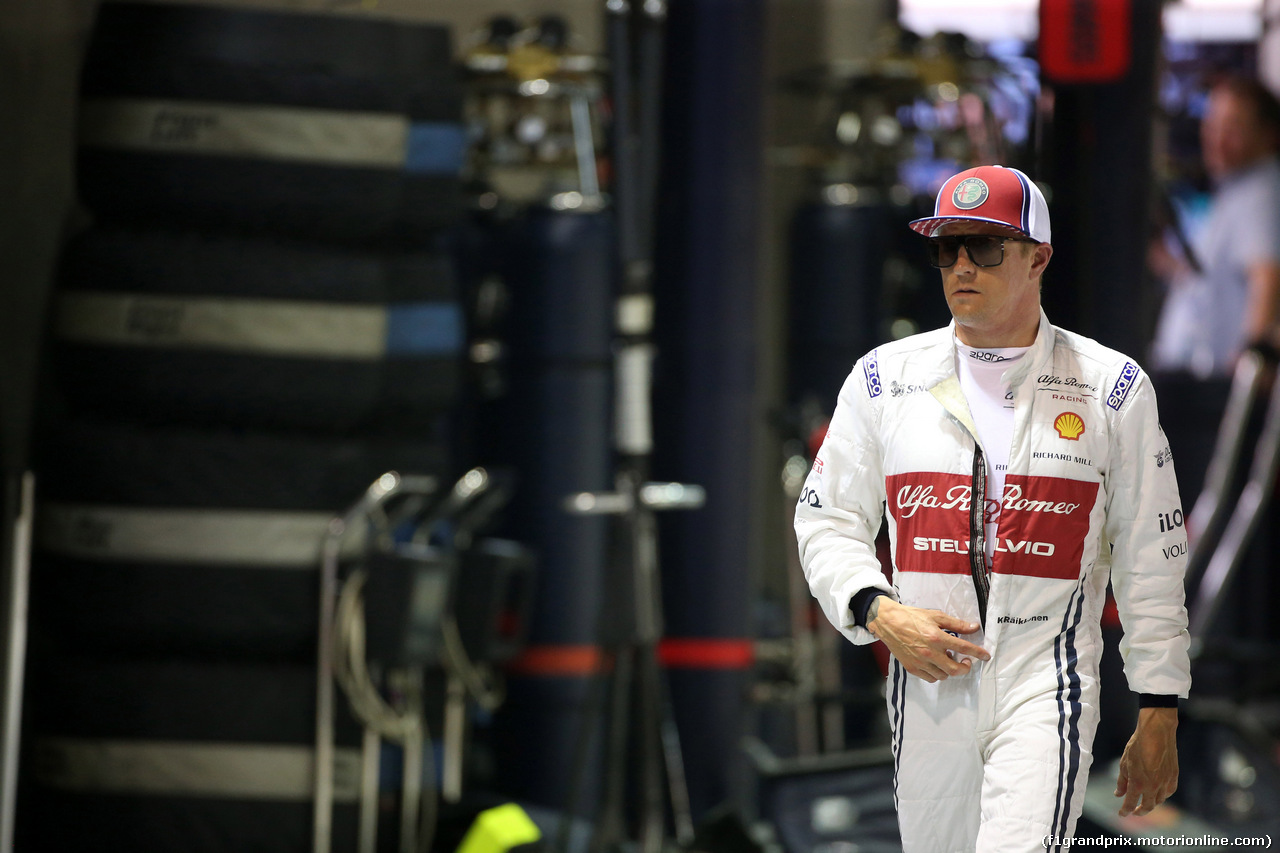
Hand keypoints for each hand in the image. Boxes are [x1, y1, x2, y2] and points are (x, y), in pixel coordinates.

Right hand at [866, 598, 988, 682]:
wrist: (888, 622)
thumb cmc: (911, 617)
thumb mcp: (936, 616)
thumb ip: (956, 624)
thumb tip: (974, 627)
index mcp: (936, 637)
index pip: (963, 648)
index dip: (978, 653)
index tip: (985, 656)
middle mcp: (929, 652)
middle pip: (955, 669)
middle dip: (965, 667)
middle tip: (966, 661)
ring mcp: (920, 662)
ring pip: (943, 675)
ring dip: (949, 669)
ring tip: (946, 658)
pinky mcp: (912, 668)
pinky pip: (931, 678)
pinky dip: (937, 674)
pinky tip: (936, 664)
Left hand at [1115, 707, 1178, 816]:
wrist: (1156, 733)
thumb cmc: (1137, 746)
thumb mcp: (1124, 763)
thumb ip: (1122, 781)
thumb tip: (1118, 794)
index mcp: (1138, 783)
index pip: (1131, 803)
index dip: (1125, 811)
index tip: (1122, 814)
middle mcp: (1153, 786)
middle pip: (1148, 807)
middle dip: (1140, 811)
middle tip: (1135, 812)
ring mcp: (1165, 782)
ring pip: (1159, 800)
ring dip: (1152, 803)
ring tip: (1145, 801)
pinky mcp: (1174, 776)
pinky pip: (1168, 792)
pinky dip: (1162, 795)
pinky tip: (1158, 792)